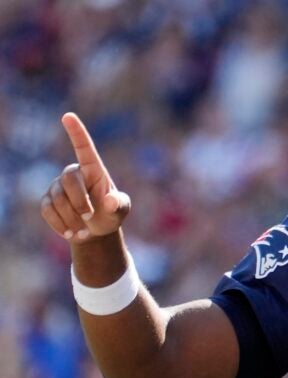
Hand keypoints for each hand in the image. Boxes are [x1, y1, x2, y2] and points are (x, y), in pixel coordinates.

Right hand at [40, 113, 130, 242]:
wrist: (96, 230)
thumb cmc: (111, 213)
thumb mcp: (121, 210)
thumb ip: (119, 205)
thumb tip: (109, 201)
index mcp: (94, 170)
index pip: (84, 148)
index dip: (76, 132)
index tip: (68, 116)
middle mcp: (74, 174)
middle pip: (69, 180)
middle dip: (79, 201)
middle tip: (89, 217)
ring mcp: (58, 186)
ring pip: (57, 199)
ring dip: (71, 218)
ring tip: (83, 229)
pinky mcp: (47, 201)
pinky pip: (47, 210)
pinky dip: (60, 224)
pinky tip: (70, 232)